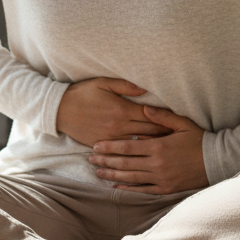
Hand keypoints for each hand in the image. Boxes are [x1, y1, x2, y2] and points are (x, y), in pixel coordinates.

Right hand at [56, 78, 171, 148]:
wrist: (59, 110)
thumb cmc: (82, 93)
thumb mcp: (103, 83)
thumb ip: (126, 86)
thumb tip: (146, 89)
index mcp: (122, 110)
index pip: (151, 115)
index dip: (165, 118)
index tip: (178, 122)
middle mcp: (119, 126)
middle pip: (148, 131)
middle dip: (164, 134)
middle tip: (180, 137)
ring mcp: (111, 137)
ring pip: (138, 144)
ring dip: (153, 145)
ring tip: (168, 148)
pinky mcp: (103, 144)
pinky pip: (123, 151)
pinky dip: (136, 153)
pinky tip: (146, 156)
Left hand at [88, 105, 207, 194]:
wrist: (217, 161)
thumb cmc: (199, 140)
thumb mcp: (182, 123)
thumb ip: (161, 116)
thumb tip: (143, 108)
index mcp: (158, 146)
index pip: (127, 146)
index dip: (110, 146)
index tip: (96, 145)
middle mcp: (157, 164)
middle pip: (125, 163)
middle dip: (106, 161)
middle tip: (90, 159)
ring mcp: (160, 178)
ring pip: (131, 178)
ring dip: (113, 175)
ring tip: (98, 173)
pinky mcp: (166, 188)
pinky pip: (143, 190)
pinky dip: (129, 189)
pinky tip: (117, 187)